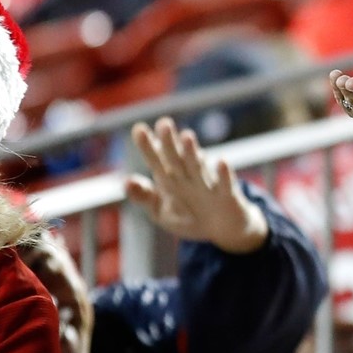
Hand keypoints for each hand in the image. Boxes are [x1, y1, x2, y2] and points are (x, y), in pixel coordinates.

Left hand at [125, 118, 267, 252]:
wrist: (224, 228)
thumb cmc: (188, 217)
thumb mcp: (160, 211)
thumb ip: (144, 196)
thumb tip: (126, 181)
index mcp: (170, 178)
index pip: (156, 160)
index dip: (148, 146)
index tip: (139, 129)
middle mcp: (188, 177)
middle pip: (176, 159)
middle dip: (169, 142)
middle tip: (164, 123)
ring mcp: (207, 186)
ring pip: (198, 167)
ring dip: (193, 153)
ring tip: (187, 136)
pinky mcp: (226, 197)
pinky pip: (225, 185)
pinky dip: (223, 175)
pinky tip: (221, 162)